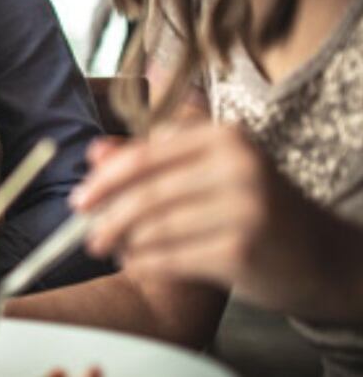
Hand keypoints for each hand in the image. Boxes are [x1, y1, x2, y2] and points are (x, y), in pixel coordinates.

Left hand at [73, 123, 362, 320]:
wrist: (321, 254)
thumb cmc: (253, 205)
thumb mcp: (209, 171)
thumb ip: (152, 159)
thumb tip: (94, 152)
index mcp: (225, 137)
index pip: (146, 156)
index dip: (106, 179)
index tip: (80, 199)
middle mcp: (239, 167)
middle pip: (147, 193)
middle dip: (108, 216)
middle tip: (86, 234)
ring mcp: (245, 210)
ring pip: (156, 228)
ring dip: (124, 242)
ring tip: (111, 248)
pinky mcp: (243, 251)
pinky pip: (174, 258)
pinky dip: (147, 262)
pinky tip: (138, 263)